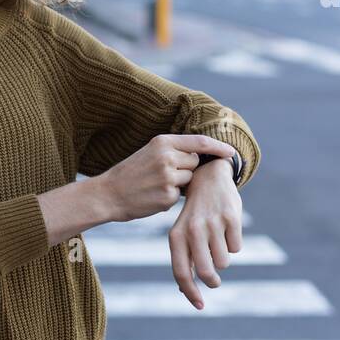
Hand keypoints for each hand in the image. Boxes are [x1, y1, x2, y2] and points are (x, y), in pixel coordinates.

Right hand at [101, 133, 239, 222]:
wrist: (107, 194)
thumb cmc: (129, 174)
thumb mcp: (149, 152)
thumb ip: (173, 151)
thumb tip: (201, 156)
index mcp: (162, 142)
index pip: (200, 142)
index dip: (219, 147)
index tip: (231, 153)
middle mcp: (167, 156)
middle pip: (195, 162)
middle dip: (186, 169)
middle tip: (162, 174)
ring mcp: (168, 177)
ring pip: (189, 180)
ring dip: (179, 184)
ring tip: (155, 185)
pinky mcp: (168, 196)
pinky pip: (179, 196)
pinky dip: (169, 198)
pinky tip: (152, 196)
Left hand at [169, 158, 242, 309]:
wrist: (208, 177)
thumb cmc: (194, 214)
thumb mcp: (182, 232)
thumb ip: (183, 260)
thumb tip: (185, 291)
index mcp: (176, 236)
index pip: (181, 272)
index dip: (191, 292)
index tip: (199, 306)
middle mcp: (192, 230)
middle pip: (205, 272)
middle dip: (212, 281)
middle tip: (214, 281)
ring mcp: (212, 224)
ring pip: (224, 261)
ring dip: (223, 258)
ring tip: (217, 241)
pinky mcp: (231, 218)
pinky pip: (237, 247)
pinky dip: (233, 244)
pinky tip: (226, 228)